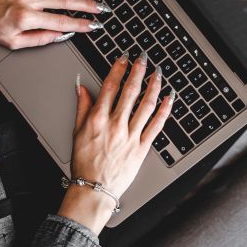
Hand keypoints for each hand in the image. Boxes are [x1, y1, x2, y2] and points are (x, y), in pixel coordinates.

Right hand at [57, 52, 173, 234]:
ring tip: (158, 73)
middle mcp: (115, 125)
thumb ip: (82, 107)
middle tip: (144, 58)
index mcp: (98, 119)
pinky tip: (169, 99)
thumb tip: (81, 87)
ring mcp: (130, 136)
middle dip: (138, 71)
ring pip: (146, 105)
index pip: (110, 87)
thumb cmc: (84, 164)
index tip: (124, 58)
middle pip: (130, 91)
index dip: (118, 69)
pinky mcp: (141, 148)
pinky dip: (164, 110)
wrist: (94, 188)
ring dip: (154, 86)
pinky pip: (156, 125)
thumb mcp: (77, 132)